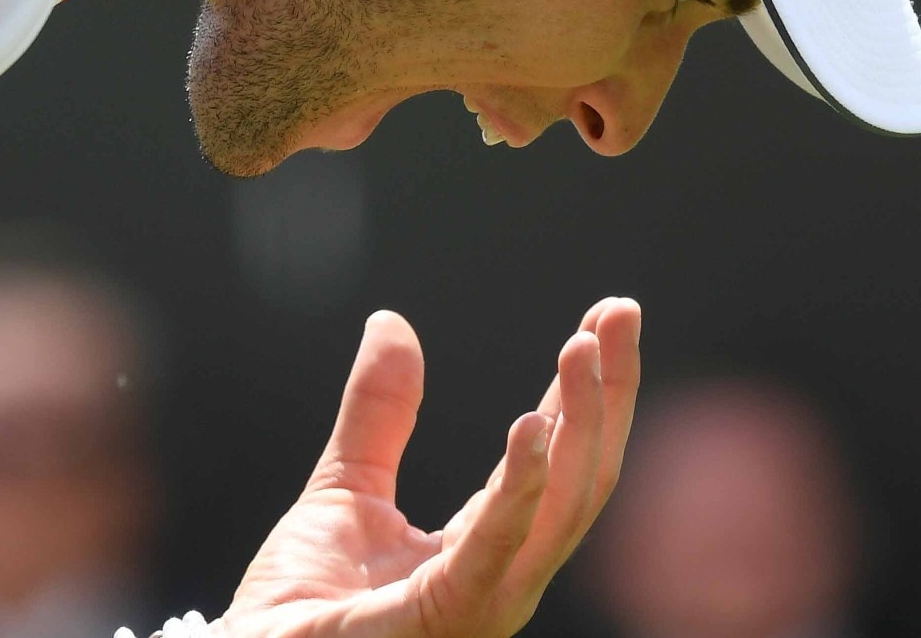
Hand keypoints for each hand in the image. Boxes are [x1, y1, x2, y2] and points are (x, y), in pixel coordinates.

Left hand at [219, 298, 641, 637]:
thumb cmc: (298, 608)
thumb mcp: (344, 488)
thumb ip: (378, 414)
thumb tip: (390, 322)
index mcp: (488, 550)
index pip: (558, 460)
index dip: (588, 389)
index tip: (608, 316)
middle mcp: (503, 578)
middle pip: (582, 481)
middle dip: (611, 394)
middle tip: (621, 312)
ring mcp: (483, 604)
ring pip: (561, 510)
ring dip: (582, 423)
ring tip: (583, 347)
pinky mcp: (445, 618)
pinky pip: (496, 550)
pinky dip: (523, 487)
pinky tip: (533, 424)